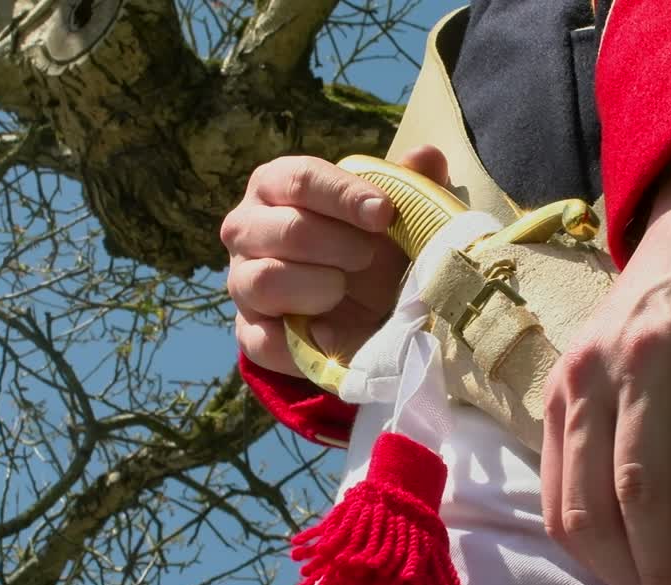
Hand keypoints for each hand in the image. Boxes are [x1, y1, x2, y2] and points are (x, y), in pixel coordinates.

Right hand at [223, 147, 449, 374]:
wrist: (357, 311)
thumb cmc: (369, 245)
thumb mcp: (393, 217)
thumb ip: (411, 185)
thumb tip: (427, 156)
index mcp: (276, 185)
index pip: (300, 179)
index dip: (344, 196)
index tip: (384, 214)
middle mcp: (247, 228)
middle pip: (285, 229)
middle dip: (338, 244)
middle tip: (369, 256)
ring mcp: (243, 282)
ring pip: (266, 280)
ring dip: (318, 287)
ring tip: (344, 289)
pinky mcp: (249, 333)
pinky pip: (263, 340)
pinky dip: (302, 342)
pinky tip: (332, 335)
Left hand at [540, 107, 670, 584]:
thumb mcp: (622, 361)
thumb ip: (619, 427)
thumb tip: (648, 525)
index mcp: (568, 385)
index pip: (560, 498)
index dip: (594, 562)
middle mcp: (596, 374)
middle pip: (593, 503)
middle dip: (627, 578)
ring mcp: (656, 360)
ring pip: (643, 486)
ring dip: (663, 564)